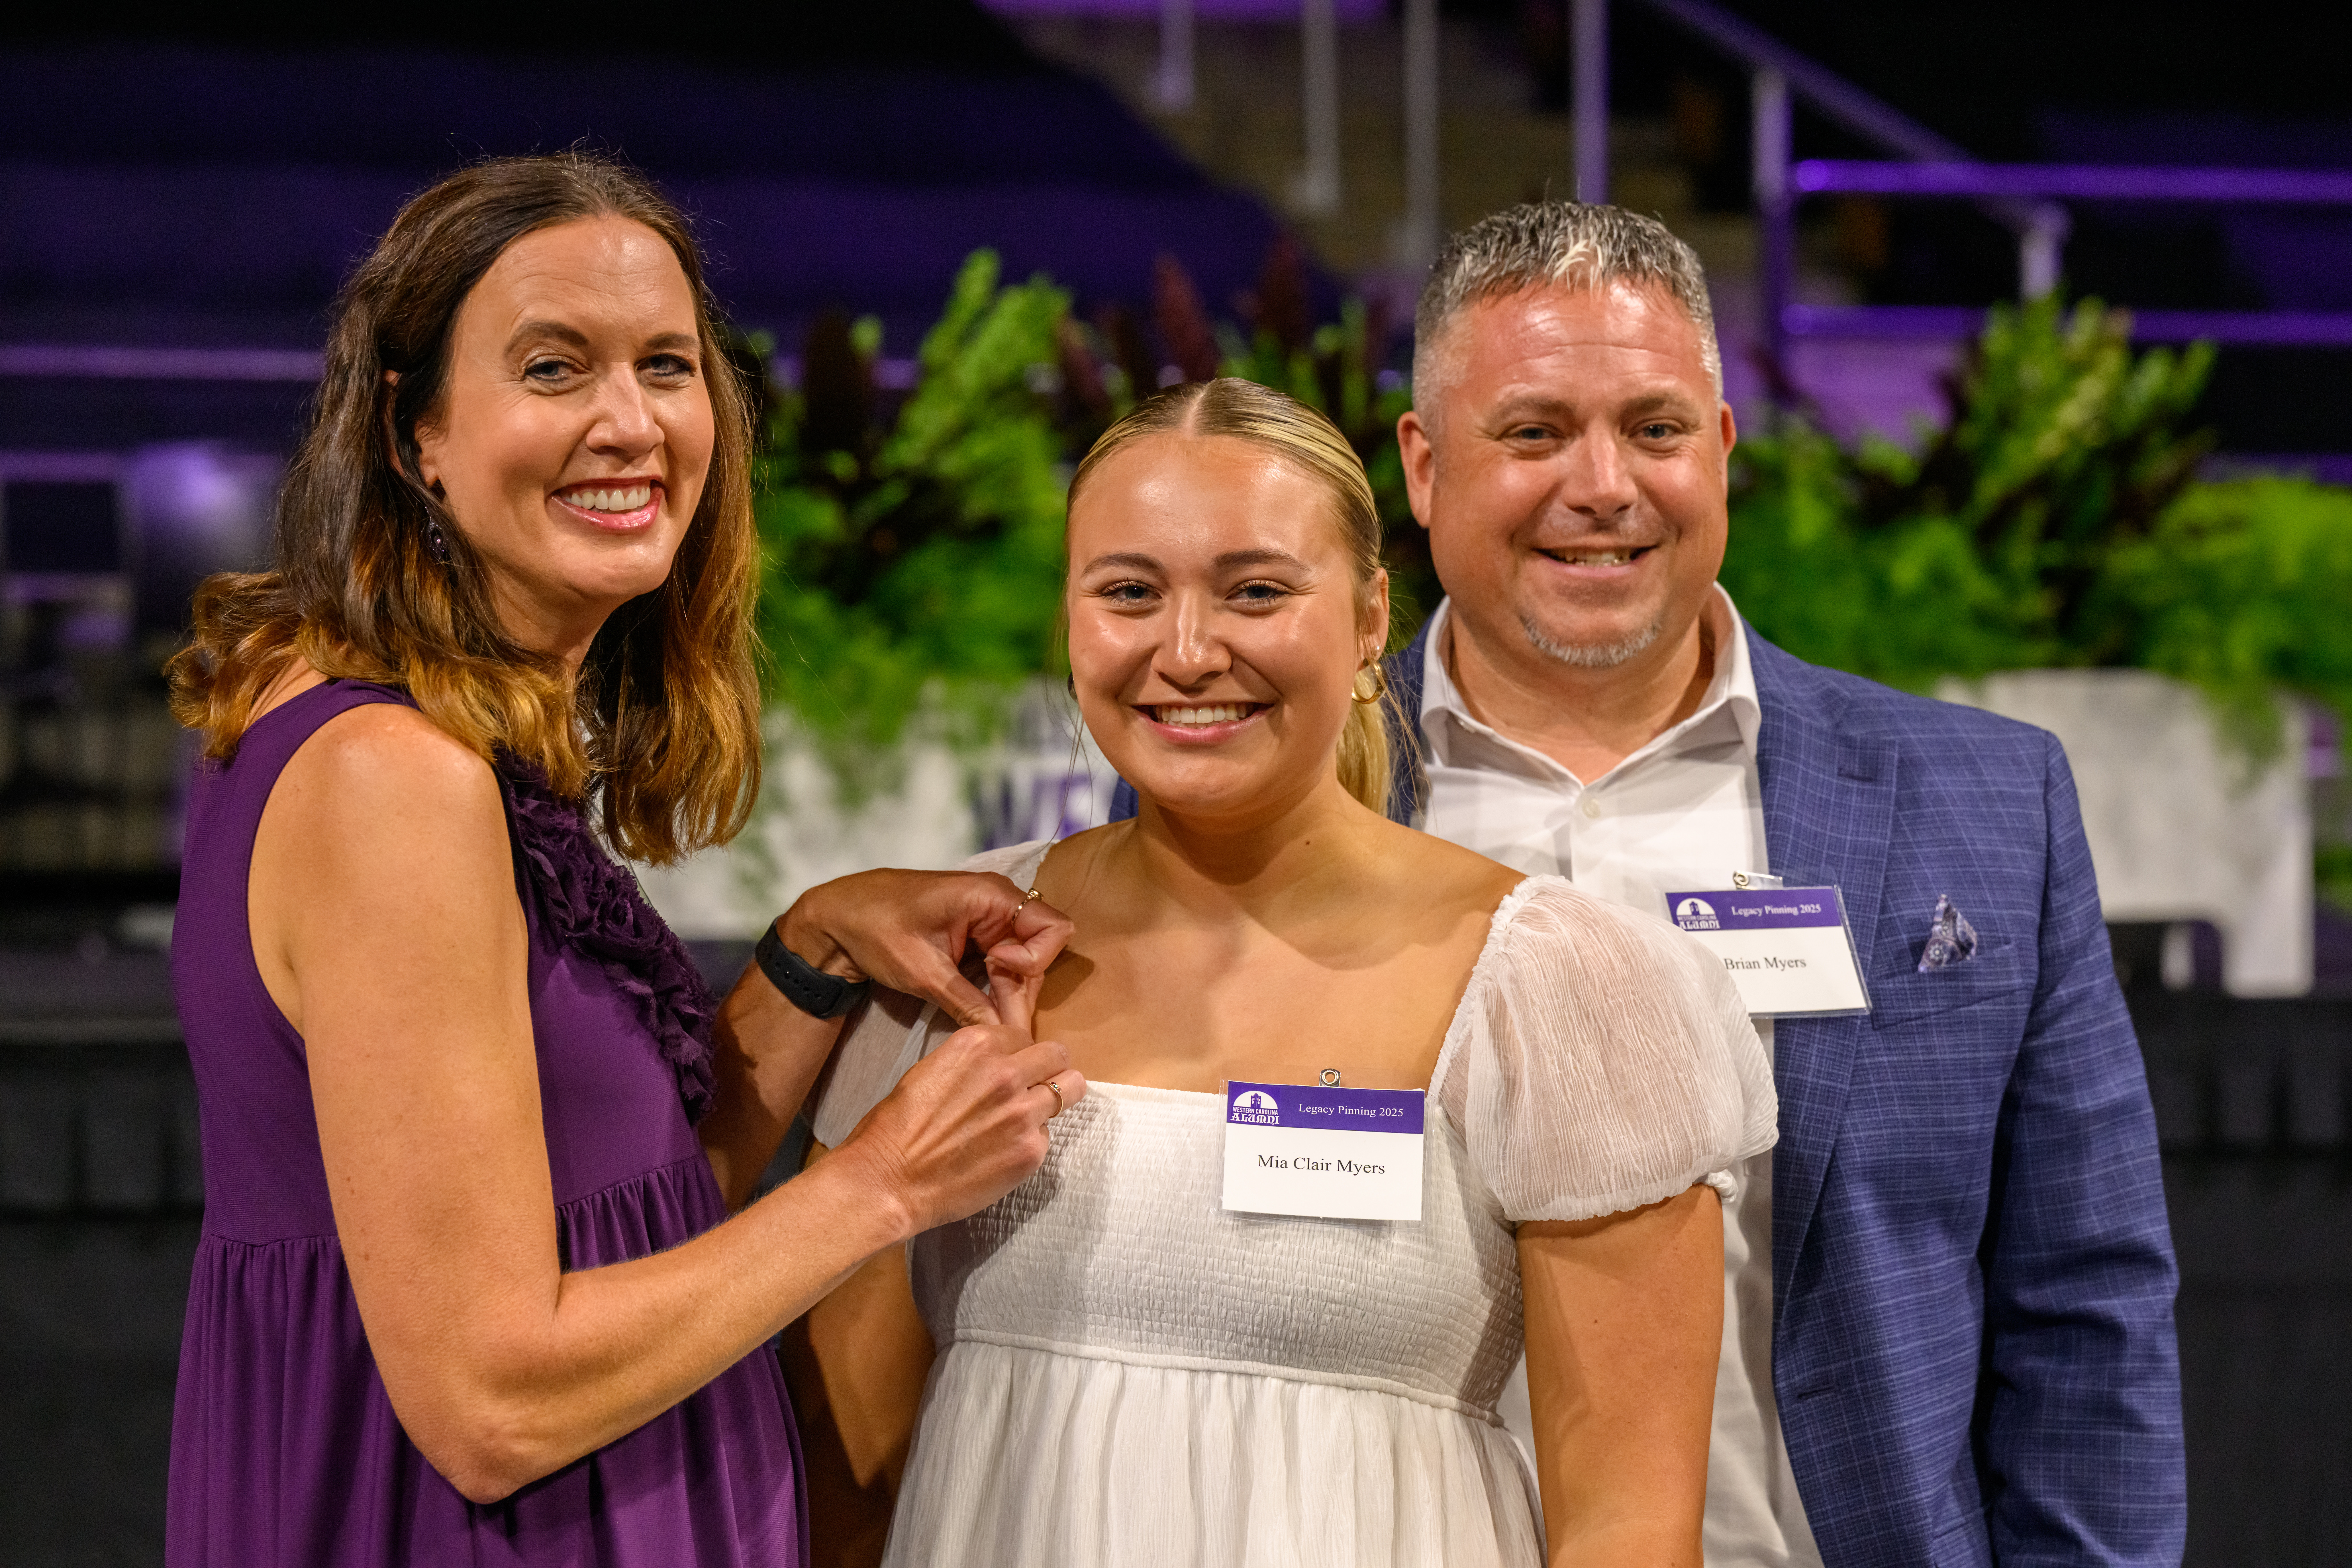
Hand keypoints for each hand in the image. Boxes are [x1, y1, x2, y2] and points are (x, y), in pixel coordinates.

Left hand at [776, 869, 1072, 1027]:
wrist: (839, 917)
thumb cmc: (877, 930)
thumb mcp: (923, 972)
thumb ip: (968, 1003)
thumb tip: (1003, 1037)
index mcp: (991, 896)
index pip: (1052, 928)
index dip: (1034, 959)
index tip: (996, 969)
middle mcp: (998, 903)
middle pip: (1041, 950)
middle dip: (1022, 986)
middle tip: (996, 1017)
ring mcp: (989, 918)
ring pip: (1023, 961)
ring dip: (1009, 990)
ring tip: (985, 1015)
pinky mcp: (977, 934)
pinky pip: (1003, 962)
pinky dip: (996, 986)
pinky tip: (981, 1007)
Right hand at [838, 1022, 1087, 1235]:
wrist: (887, 1181)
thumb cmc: (896, 1128)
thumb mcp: (931, 1071)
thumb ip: (974, 1063)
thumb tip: (1000, 1063)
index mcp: (978, 1045)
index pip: (1023, 1035)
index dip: (1018, 1053)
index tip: (1010, 1068)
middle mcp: (1007, 1072)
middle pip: (1057, 1054)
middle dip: (1048, 1067)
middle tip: (1033, 1086)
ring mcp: (1024, 1113)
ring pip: (1071, 1089)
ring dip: (1053, 1099)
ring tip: (1029, 1116)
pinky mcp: (1031, 1151)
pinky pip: (1048, 1135)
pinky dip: (1032, 1141)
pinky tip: (1003, 1153)